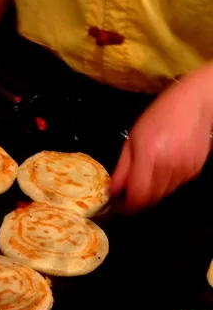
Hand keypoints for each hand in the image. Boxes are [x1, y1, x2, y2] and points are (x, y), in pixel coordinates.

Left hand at [110, 67, 212, 211]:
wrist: (196, 103)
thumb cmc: (160, 116)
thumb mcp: (132, 139)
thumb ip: (122, 168)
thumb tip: (113, 190)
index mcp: (149, 157)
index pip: (138, 195)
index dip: (128, 206)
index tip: (120, 206)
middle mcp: (168, 166)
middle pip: (151, 199)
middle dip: (138, 200)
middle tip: (129, 193)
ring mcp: (184, 170)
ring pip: (163, 193)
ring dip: (152, 190)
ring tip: (148, 173)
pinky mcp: (195, 170)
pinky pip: (176, 184)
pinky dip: (166, 181)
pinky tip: (164, 165)